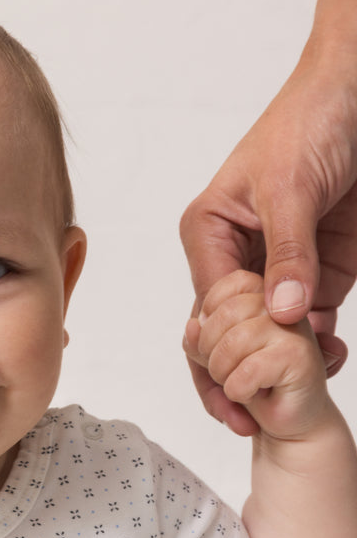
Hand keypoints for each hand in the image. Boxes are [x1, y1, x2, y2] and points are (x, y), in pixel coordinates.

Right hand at [180, 66, 356, 430]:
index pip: (209, 308)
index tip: (233, 395)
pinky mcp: (320, 273)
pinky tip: (329, 362)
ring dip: (284, 365)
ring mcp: (280, 268)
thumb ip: (287, 255)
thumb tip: (282, 316)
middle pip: (232, 332)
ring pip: (271, 335)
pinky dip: (319, 347)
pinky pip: (312, 323)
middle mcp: (237, 256)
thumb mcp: (291, 187)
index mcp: (210, 232)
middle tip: (250, 418)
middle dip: (242, 373)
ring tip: (298, 393)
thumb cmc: (312, 119)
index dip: (218, 354)